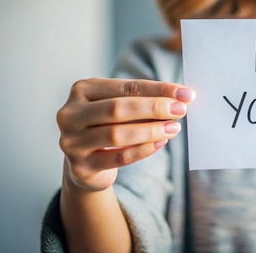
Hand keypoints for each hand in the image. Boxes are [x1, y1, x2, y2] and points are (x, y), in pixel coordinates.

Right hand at [57, 78, 194, 191]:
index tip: (186, 93)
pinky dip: (143, 150)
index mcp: (82, 89)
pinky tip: (161, 143)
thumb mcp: (121, 107)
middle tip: (181, 110)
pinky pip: (118, 158)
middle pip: (117, 109)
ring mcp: (72, 142)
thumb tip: (182, 97)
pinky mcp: (81, 167)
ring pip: (117, 135)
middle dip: (154, 108)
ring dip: (151, 131)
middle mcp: (70, 114)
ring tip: (174, 128)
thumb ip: (145, 100)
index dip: (158, 90)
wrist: (86, 163)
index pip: (126, 87)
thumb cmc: (108, 125)